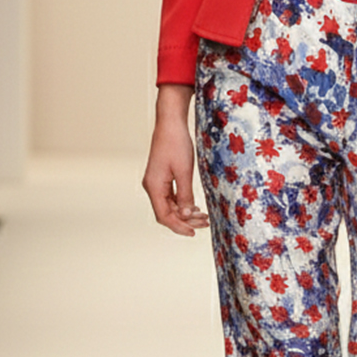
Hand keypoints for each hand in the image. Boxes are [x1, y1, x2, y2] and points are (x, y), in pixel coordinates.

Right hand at [142, 84, 210, 235]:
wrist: (171, 123)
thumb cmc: (176, 144)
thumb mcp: (184, 171)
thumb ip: (184, 195)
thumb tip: (185, 215)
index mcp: (153, 187)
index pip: (164, 216)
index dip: (178, 227)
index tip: (193, 232)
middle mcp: (152, 187)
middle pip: (167, 213)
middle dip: (185, 221)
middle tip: (205, 223)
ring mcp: (156, 183)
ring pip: (170, 206)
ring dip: (185, 213)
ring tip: (203, 216)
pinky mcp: (162, 178)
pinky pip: (171, 197)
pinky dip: (183, 204)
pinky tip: (195, 207)